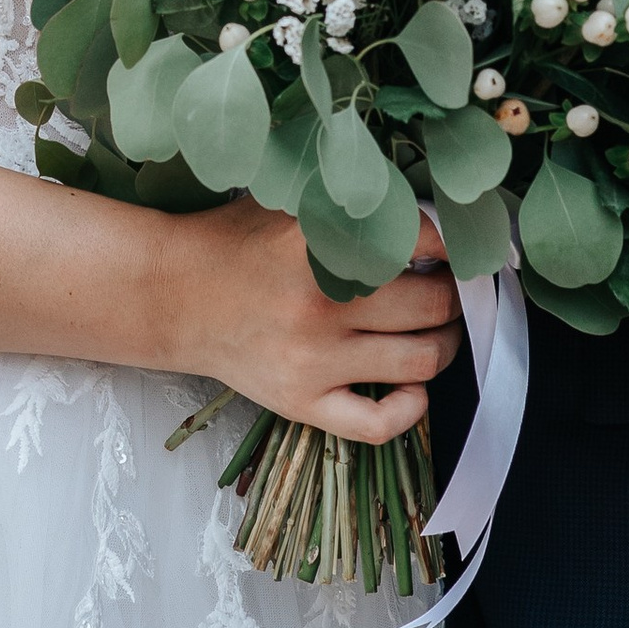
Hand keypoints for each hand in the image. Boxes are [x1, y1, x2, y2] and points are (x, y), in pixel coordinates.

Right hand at [151, 198, 457, 442]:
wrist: (171, 295)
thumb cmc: (237, 245)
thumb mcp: (291, 204)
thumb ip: (353, 208)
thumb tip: (431, 216)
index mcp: (317, 245)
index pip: (421, 244)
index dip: (452, 246)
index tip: (457, 248)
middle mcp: (318, 305)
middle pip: (432, 306)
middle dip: (453, 295)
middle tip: (448, 287)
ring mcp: (311, 360)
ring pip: (421, 361)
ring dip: (444, 344)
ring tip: (436, 329)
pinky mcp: (302, 402)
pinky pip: (378, 424)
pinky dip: (411, 409)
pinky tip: (412, 387)